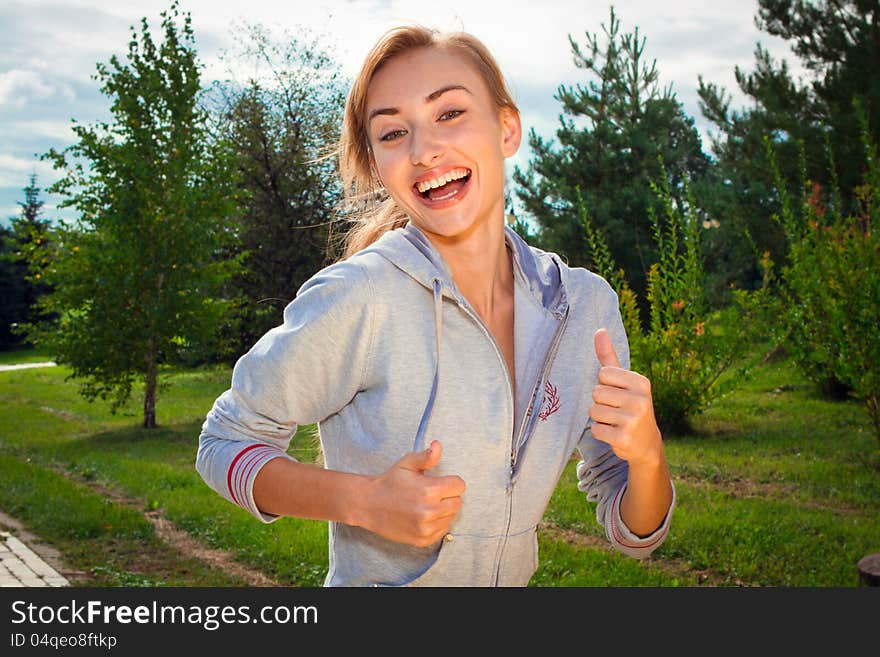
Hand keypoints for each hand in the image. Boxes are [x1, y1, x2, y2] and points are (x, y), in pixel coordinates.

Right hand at [359, 440, 465, 547]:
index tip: (439, 482)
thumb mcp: (407, 464)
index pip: (459, 486)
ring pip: (452, 517)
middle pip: (458, 503)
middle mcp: (429, 511)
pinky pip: (443, 531)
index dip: (451, 482)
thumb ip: (426, 456)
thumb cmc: (390, 482)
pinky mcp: (423, 539)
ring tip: (427, 505)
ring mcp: (426, 528)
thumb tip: (438, 446)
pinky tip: (424, 517)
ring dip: (444, 511)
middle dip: (448, 496)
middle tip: (432, 494)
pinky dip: (437, 524)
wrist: (369, 505)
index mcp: (429, 490)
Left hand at [589, 328, 663, 467]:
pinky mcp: (624, 438)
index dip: (604, 385)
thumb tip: (599, 330)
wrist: (646, 444)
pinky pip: (596, 429)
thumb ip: (609, 357)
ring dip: (599, 418)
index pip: (603, 374)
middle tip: (616, 410)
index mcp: (641, 382)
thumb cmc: (631, 407)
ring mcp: (634, 420)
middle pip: (596, 392)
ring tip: (615, 422)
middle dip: (600, 402)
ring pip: (594, 411)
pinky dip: (600, 432)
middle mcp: (641, 400)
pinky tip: (614, 433)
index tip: (618, 394)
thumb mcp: (624, 381)